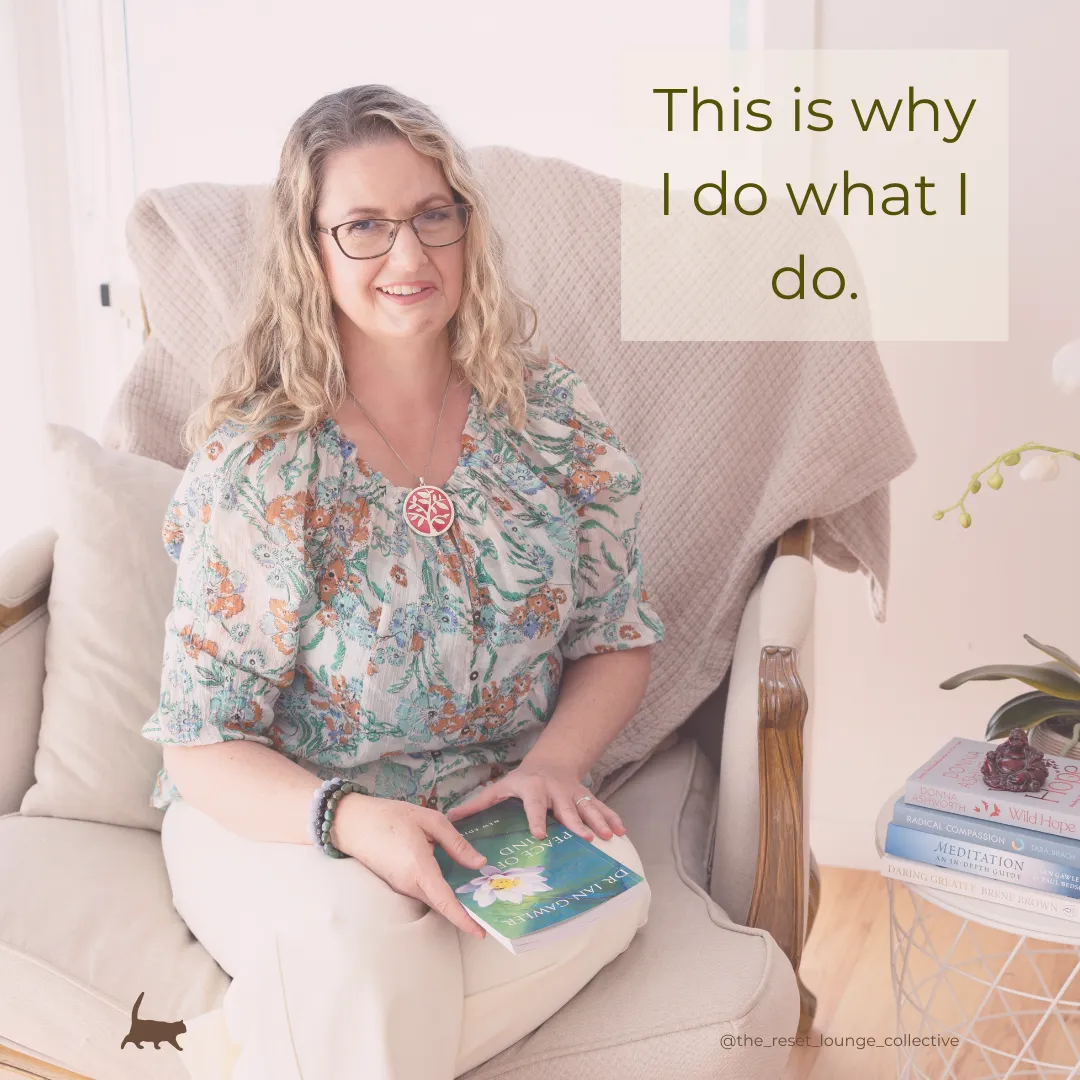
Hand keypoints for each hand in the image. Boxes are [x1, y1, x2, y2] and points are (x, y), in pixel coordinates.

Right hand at [330, 793, 487, 939]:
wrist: (352, 822)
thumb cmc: (390, 816)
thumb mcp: (429, 820)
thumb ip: (455, 843)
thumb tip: (479, 863)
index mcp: (420, 869)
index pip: (445, 902)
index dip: (464, 919)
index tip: (481, 932)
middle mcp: (409, 885)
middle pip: (442, 903)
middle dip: (464, 908)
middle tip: (488, 902)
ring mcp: (401, 886)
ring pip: (433, 898)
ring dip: (452, 898)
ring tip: (476, 888)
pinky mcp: (397, 883)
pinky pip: (423, 891)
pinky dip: (440, 890)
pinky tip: (452, 876)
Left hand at [446, 761, 625, 842]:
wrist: (551, 762)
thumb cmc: (522, 781)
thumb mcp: (499, 787)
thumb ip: (478, 804)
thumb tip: (450, 817)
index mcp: (533, 789)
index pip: (534, 805)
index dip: (536, 819)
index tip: (540, 835)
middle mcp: (556, 790)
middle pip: (567, 807)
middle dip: (576, 822)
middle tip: (585, 838)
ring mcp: (574, 793)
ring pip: (588, 807)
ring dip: (598, 821)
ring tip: (608, 837)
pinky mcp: (587, 797)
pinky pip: (601, 807)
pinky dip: (611, 818)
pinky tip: (620, 832)